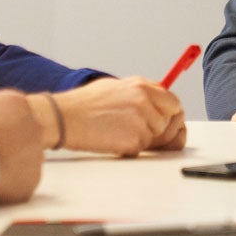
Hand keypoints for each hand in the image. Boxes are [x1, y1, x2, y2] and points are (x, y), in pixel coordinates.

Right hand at [45, 78, 184, 154]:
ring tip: (114, 131)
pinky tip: (109, 139)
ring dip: (139, 139)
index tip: (160, 119)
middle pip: (167, 122)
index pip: (173, 102)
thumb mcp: (115, 87)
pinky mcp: (133, 140)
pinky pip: (139, 150)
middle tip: (131, 128)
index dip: (167, 113)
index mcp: (142, 86)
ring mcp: (140, 121)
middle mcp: (145, 101)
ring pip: (154, 137)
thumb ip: (140, 92)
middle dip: (155, 128)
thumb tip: (157, 98)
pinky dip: (127, 149)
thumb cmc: (83, 104)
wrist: (63, 118)